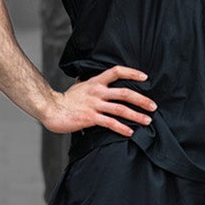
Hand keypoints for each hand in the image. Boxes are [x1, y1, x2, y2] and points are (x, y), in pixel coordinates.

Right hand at [40, 65, 155, 136]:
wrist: (51, 109)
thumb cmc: (65, 100)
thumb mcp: (79, 86)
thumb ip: (90, 84)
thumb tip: (93, 80)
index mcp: (95, 82)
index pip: (116, 71)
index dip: (132, 73)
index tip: (145, 78)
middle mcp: (97, 92)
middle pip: (124, 93)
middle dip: (141, 100)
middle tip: (153, 106)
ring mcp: (94, 105)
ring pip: (120, 109)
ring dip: (136, 115)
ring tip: (147, 121)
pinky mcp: (90, 118)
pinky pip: (110, 123)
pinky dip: (122, 128)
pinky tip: (130, 132)